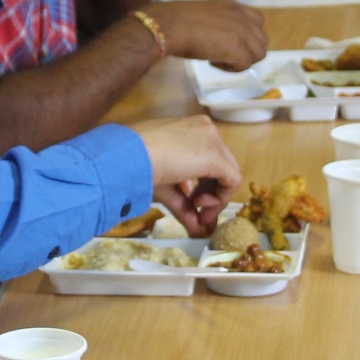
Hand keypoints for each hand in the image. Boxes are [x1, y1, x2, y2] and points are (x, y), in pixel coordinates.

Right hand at [133, 115, 240, 235]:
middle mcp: (205, 129)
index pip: (207, 159)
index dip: (203, 186)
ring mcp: (212, 140)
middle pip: (221, 166)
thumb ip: (185, 206)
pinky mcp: (215, 155)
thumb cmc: (137, 165)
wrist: (127, 157)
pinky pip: (232, 180)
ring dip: (215, 198)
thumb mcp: (166, 186)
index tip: (192, 204)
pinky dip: (220, 199)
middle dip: (210, 194)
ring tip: (195, 209)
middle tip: (197, 212)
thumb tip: (197, 230)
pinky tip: (200, 207)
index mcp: (190, 129)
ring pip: (229, 173)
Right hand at [149, 0, 267, 69]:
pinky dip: (231, 68)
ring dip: (241, 60)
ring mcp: (242, 32)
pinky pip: (245, 65)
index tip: (229, 42)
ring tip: (219, 59)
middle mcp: (242, 17)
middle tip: (225, 55)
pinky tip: (213, 62)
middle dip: (246, 51)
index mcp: (234, 6)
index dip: (248, 36)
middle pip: (261, 40)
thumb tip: (216, 37)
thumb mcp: (204, 15)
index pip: (257, 21)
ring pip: (258, 54)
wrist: (170, 25)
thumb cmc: (176, 20)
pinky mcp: (238, 48)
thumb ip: (217, 22)